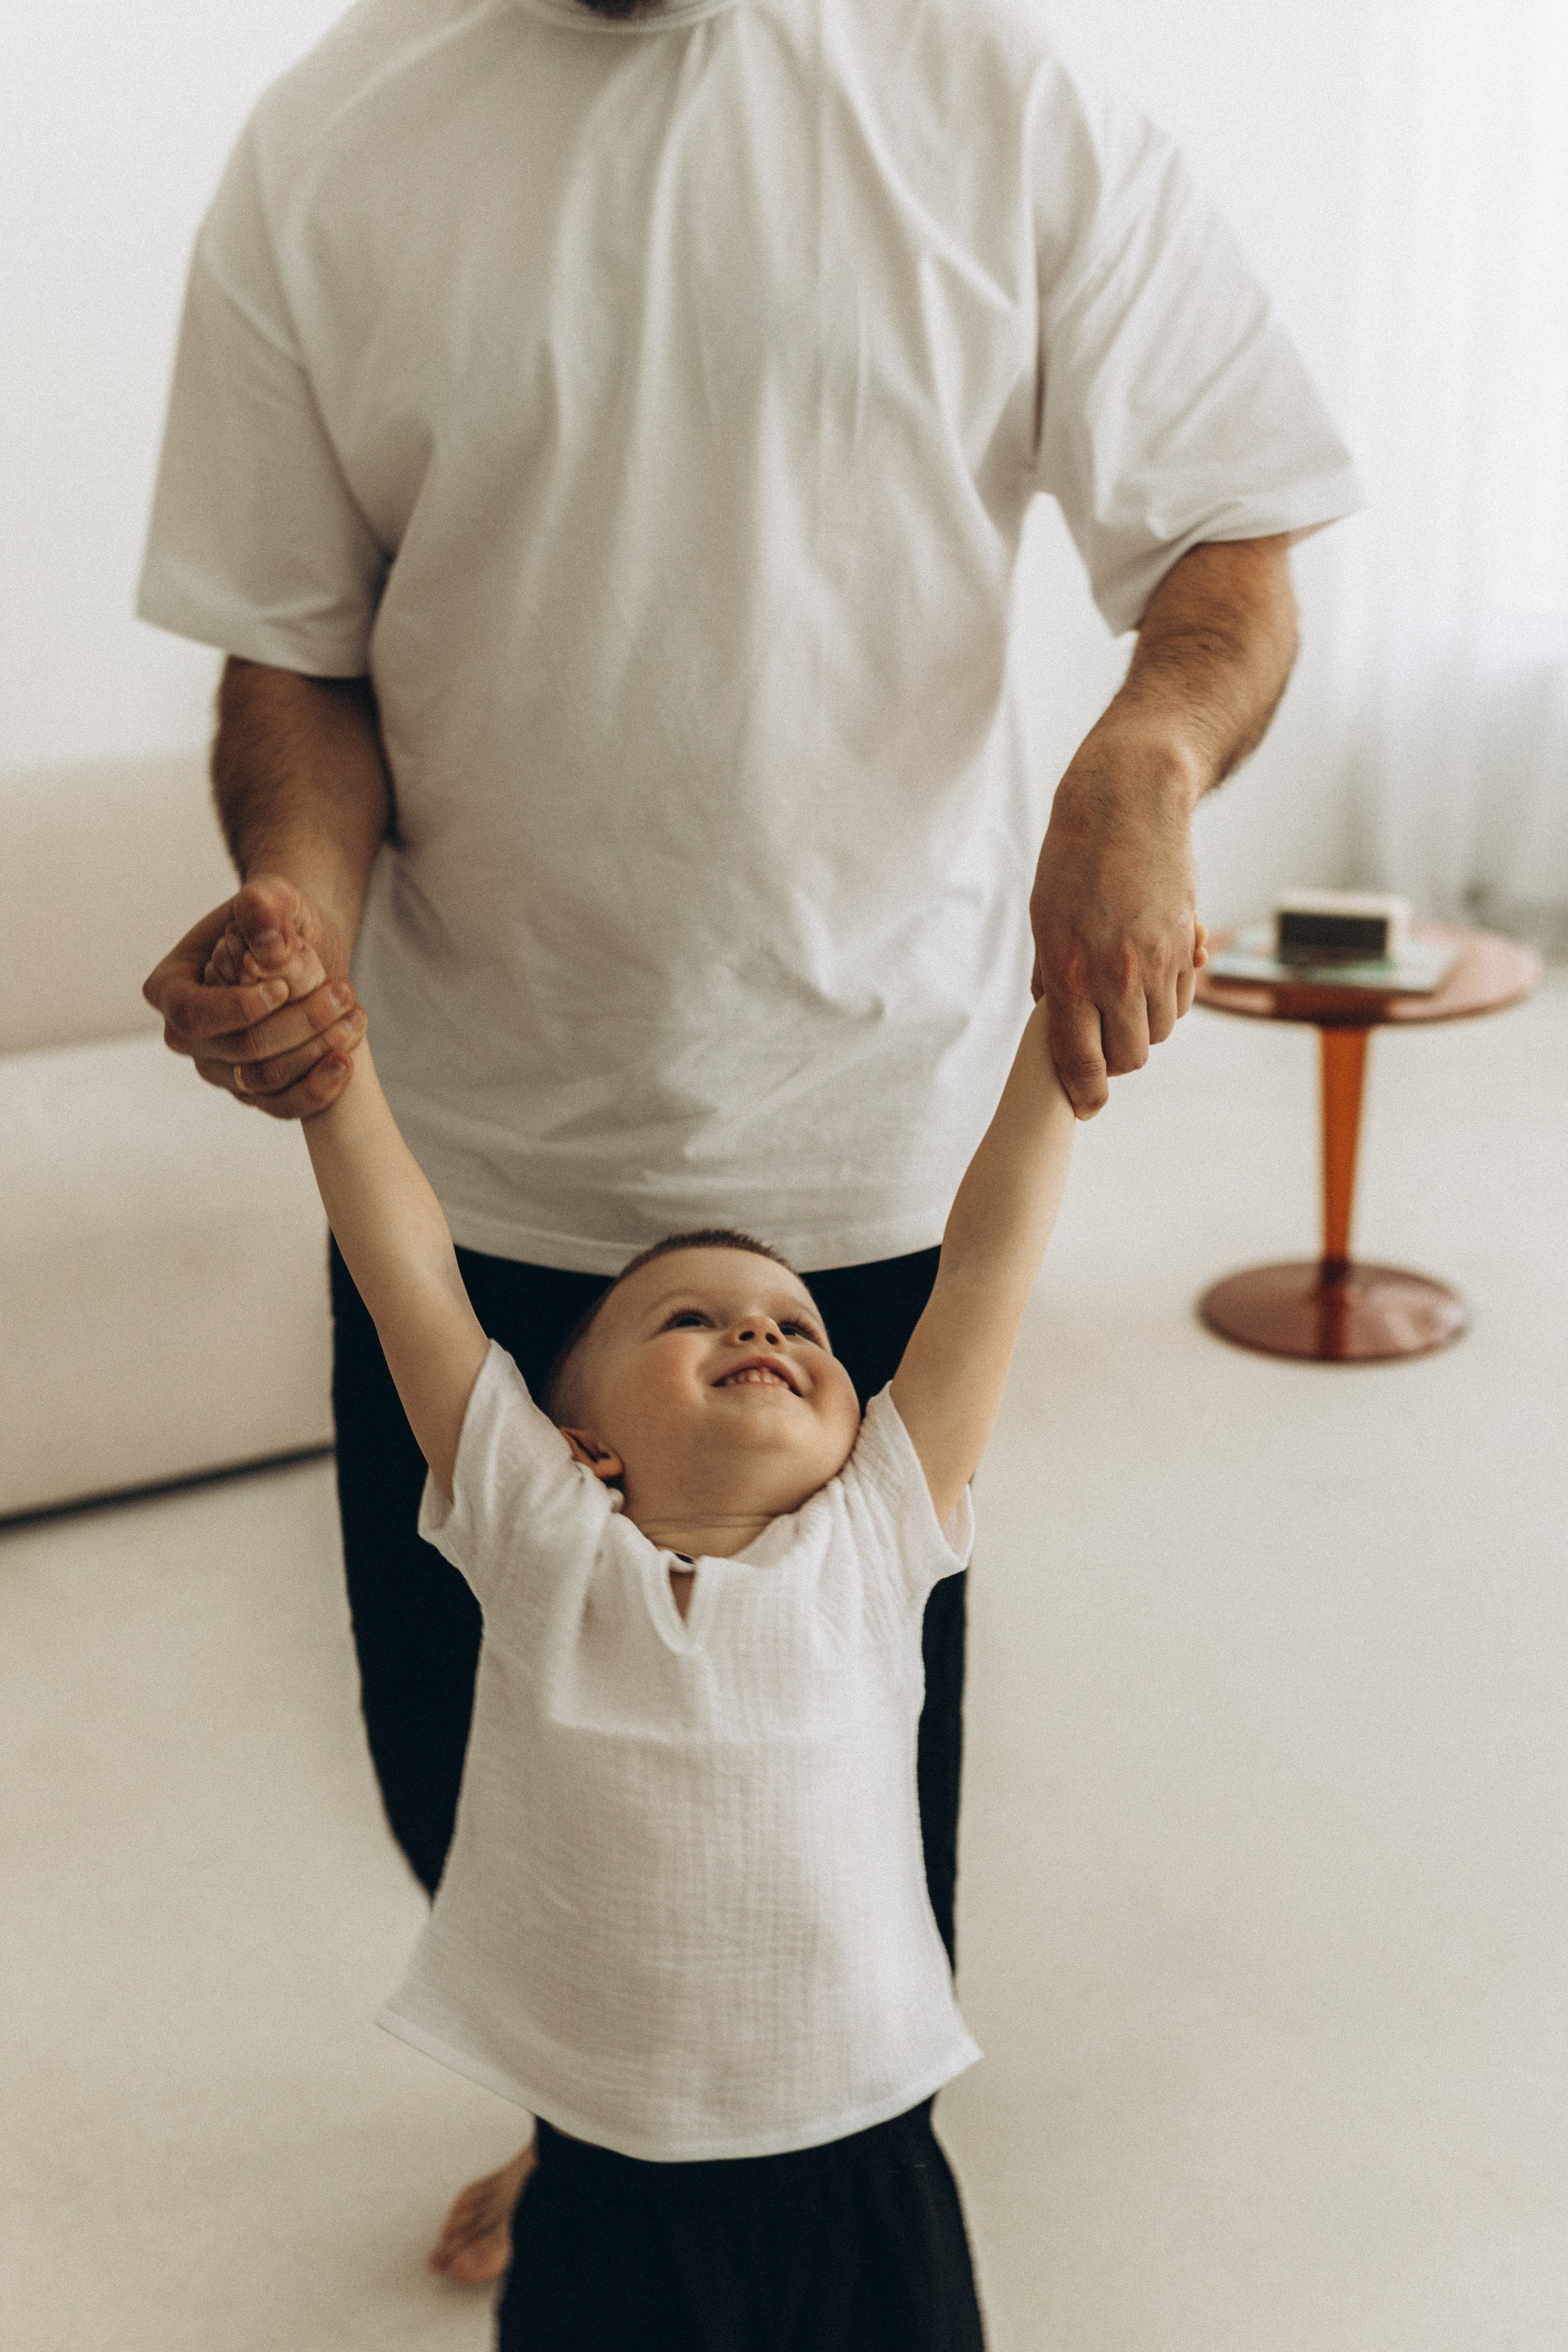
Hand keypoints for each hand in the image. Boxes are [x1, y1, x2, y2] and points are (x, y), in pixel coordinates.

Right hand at [142, 874, 364, 1118]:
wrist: (303, 946)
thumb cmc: (277, 917)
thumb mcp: (272, 894)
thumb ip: (264, 906)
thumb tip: (270, 950)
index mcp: (171, 989)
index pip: (194, 1015)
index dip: (239, 1008)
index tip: (285, 987)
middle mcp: (187, 1038)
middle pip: (240, 1050)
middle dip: (299, 1024)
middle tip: (343, 991)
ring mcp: (220, 1070)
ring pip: (266, 1081)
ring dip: (317, 1052)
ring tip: (356, 1014)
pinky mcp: (255, 1092)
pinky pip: (283, 1107)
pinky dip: (317, 1090)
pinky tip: (346, 1062)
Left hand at [1029, 762, 1205, 1119]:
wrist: (1129, 802)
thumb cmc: (1076, 857)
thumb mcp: (1045, 918)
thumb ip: (1052, 975)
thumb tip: (1055, 1018)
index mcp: (1072, 973)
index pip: (1081, 1059)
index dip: (1084, 1091)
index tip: (1086, 1104)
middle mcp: (1118, 975)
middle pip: (1129, 1057)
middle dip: (1114, 1061)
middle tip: (1101, 1044)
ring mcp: (1157, 962)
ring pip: (1158, 1032)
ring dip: (1141, 1030)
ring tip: (1123, 1004)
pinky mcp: (1185, 944)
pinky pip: (1181, 1000)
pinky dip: (1166, 1004)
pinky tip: (1149, 982)